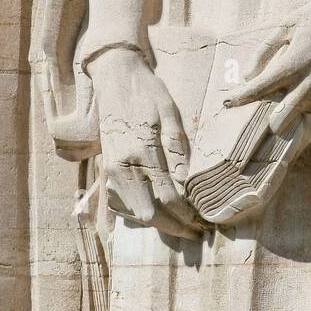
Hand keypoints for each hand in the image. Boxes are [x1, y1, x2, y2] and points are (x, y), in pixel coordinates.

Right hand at [89, 46, 202, 239]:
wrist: (115, 78)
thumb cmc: (146, 91)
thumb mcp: (168, 112)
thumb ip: (176, 148)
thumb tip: (186, 181)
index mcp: (141, 150)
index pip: (168, 195)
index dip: (187, 214)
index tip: (204, 222)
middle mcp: (122, 165)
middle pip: (149, 213)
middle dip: (174, 227)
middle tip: (197, 232)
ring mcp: (111, 169)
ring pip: (135, 211)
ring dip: (159, 222)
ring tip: (184, 225)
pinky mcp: (107, 168)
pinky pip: (125, 200)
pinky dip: (143, 211)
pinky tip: (162, 211)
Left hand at [224, 0, 310, 152]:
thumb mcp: (284, 26)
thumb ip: (262, 51)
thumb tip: (247, 76)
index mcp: (293, 66)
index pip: (258, 91)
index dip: (239, 99)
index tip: (225, 104)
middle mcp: (309, 86)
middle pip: (278, 123)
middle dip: (264, 124)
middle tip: (254, 125)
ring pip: (301, 135)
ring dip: (285, 138)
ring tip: (271, 147)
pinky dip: (304, 132)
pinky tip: (293, 134)